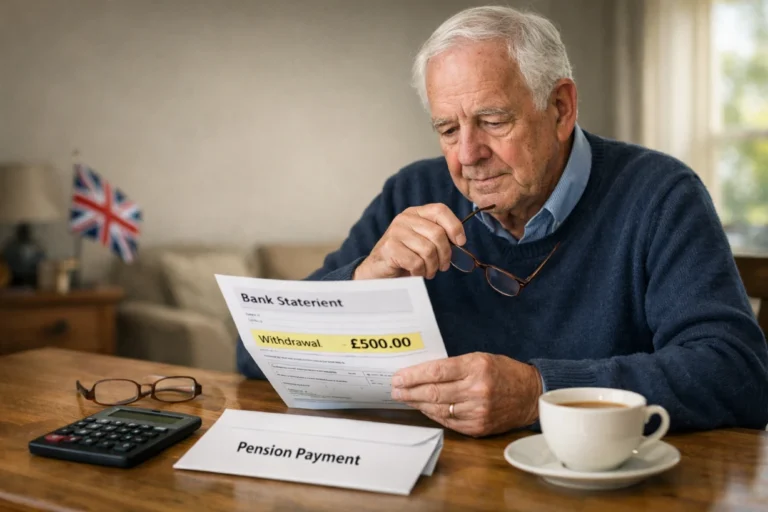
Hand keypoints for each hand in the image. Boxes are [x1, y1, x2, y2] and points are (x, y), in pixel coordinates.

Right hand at [353, 203, 465, 279]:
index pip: (440, 210)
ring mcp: (395, 232)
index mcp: (415, 213)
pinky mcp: (389, 248)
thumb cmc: (405, 257)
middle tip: (442, 266)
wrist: (378, 270)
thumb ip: (439, 236)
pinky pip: (416, 262)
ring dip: (432, 266)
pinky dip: (420, 271)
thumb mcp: (423, 241)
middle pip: (438, 234)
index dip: (455, 226)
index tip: (460, 242)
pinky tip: (415, 272)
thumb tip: (460, 241)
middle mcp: (404, 219)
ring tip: (428, 271)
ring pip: (429, 250)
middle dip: (445, 254)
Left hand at [391, 353, 542, 436]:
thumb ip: (454, 366)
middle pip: (433, 392)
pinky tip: (424, 408)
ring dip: (417, 404)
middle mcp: (477, 390)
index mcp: (476, 367)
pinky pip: (448, 421)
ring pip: (438, 409)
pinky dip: (433, 414)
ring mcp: (477, 411)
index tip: (398, 377)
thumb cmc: (503, 372)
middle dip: (409, 391)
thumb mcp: (480, 358)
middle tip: (394, 390)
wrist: (530, 395)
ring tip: (405, 398)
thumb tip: (422, 373)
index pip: (437, 371)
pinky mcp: (478, 427)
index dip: (413, 375)